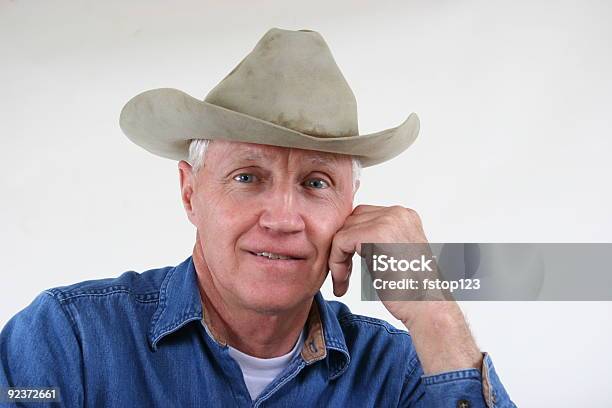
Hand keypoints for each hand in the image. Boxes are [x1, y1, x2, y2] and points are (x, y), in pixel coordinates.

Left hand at [328, 204, 482, 372]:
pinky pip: (340, 242)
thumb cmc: (413, 290)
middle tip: (343, 275)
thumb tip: (347, 236)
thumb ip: (377, 240)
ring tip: (343, 281)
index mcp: (404, 216)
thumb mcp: (395, 255)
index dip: (350, 241)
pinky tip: (343, 282)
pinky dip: (336, 263)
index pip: (362, 216)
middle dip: (342, 248)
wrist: (428, 308)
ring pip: (343, 231)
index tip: (348, 266)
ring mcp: (388, 221)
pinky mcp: (375, 234)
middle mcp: (398, 213)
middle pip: (351, 221)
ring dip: (338, 257)